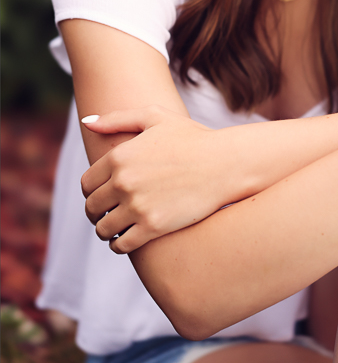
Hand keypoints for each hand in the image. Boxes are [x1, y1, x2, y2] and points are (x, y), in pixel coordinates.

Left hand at [80, 106, 235, 253]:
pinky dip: (119, 245)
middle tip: (106, 214)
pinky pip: (121, 245)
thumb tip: (88, 123)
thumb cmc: (193, 137)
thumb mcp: (155, 117)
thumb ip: (118, 118)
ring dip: (106, 230)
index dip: (91, 191)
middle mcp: (123, 182)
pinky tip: (127, 239)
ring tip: (116, 228)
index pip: (86, 183)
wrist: (225, 163)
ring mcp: (137, 206)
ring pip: (104, 229)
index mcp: (119, 156)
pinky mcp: (153, 227)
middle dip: (96, 212)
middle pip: (92, 207)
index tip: (100, 195)